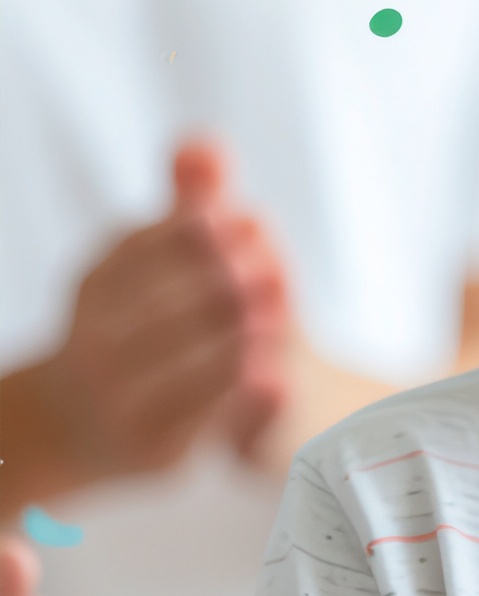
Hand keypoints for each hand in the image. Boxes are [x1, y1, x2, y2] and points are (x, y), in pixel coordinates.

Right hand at [0, 140, 290, 515]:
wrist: (84, 422)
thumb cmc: (138, 322)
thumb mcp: (155, 258)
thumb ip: (187, 204)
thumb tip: (205, 143)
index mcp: (98, 289)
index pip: (143, 258)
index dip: (196, 241)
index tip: (246, 223)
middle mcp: (96, 349)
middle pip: (163, 315)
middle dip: (218, 292)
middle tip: (269, 273)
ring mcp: (121, 405)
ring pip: (180, 371)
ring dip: (231, 344)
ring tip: (277, 321)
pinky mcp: (156, 452)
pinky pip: (198, 426)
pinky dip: (237, 402)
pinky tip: (274, 380)